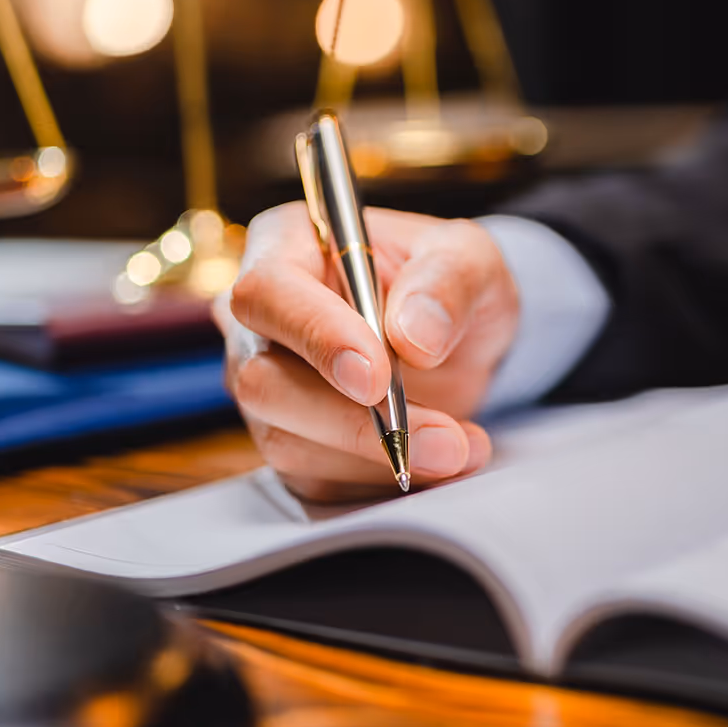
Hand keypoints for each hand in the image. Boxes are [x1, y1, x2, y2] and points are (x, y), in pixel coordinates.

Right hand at [218, 203, 517, 501]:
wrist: (458, 340)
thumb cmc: (447, 282)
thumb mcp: (468, 258)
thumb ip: (447, 282)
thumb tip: (414, 336)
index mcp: (285, 248)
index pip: (269, 293)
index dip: (317, 337)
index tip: (377, 378)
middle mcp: (259, 322)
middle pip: (263, 380)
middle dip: (354, 421)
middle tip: (445, 439)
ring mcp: (266, 386)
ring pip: (288, 440)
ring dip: (379, 456)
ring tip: (462, 448)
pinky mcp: (290, 441)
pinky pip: (317, 477)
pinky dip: (381, 478)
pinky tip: (440, 461)